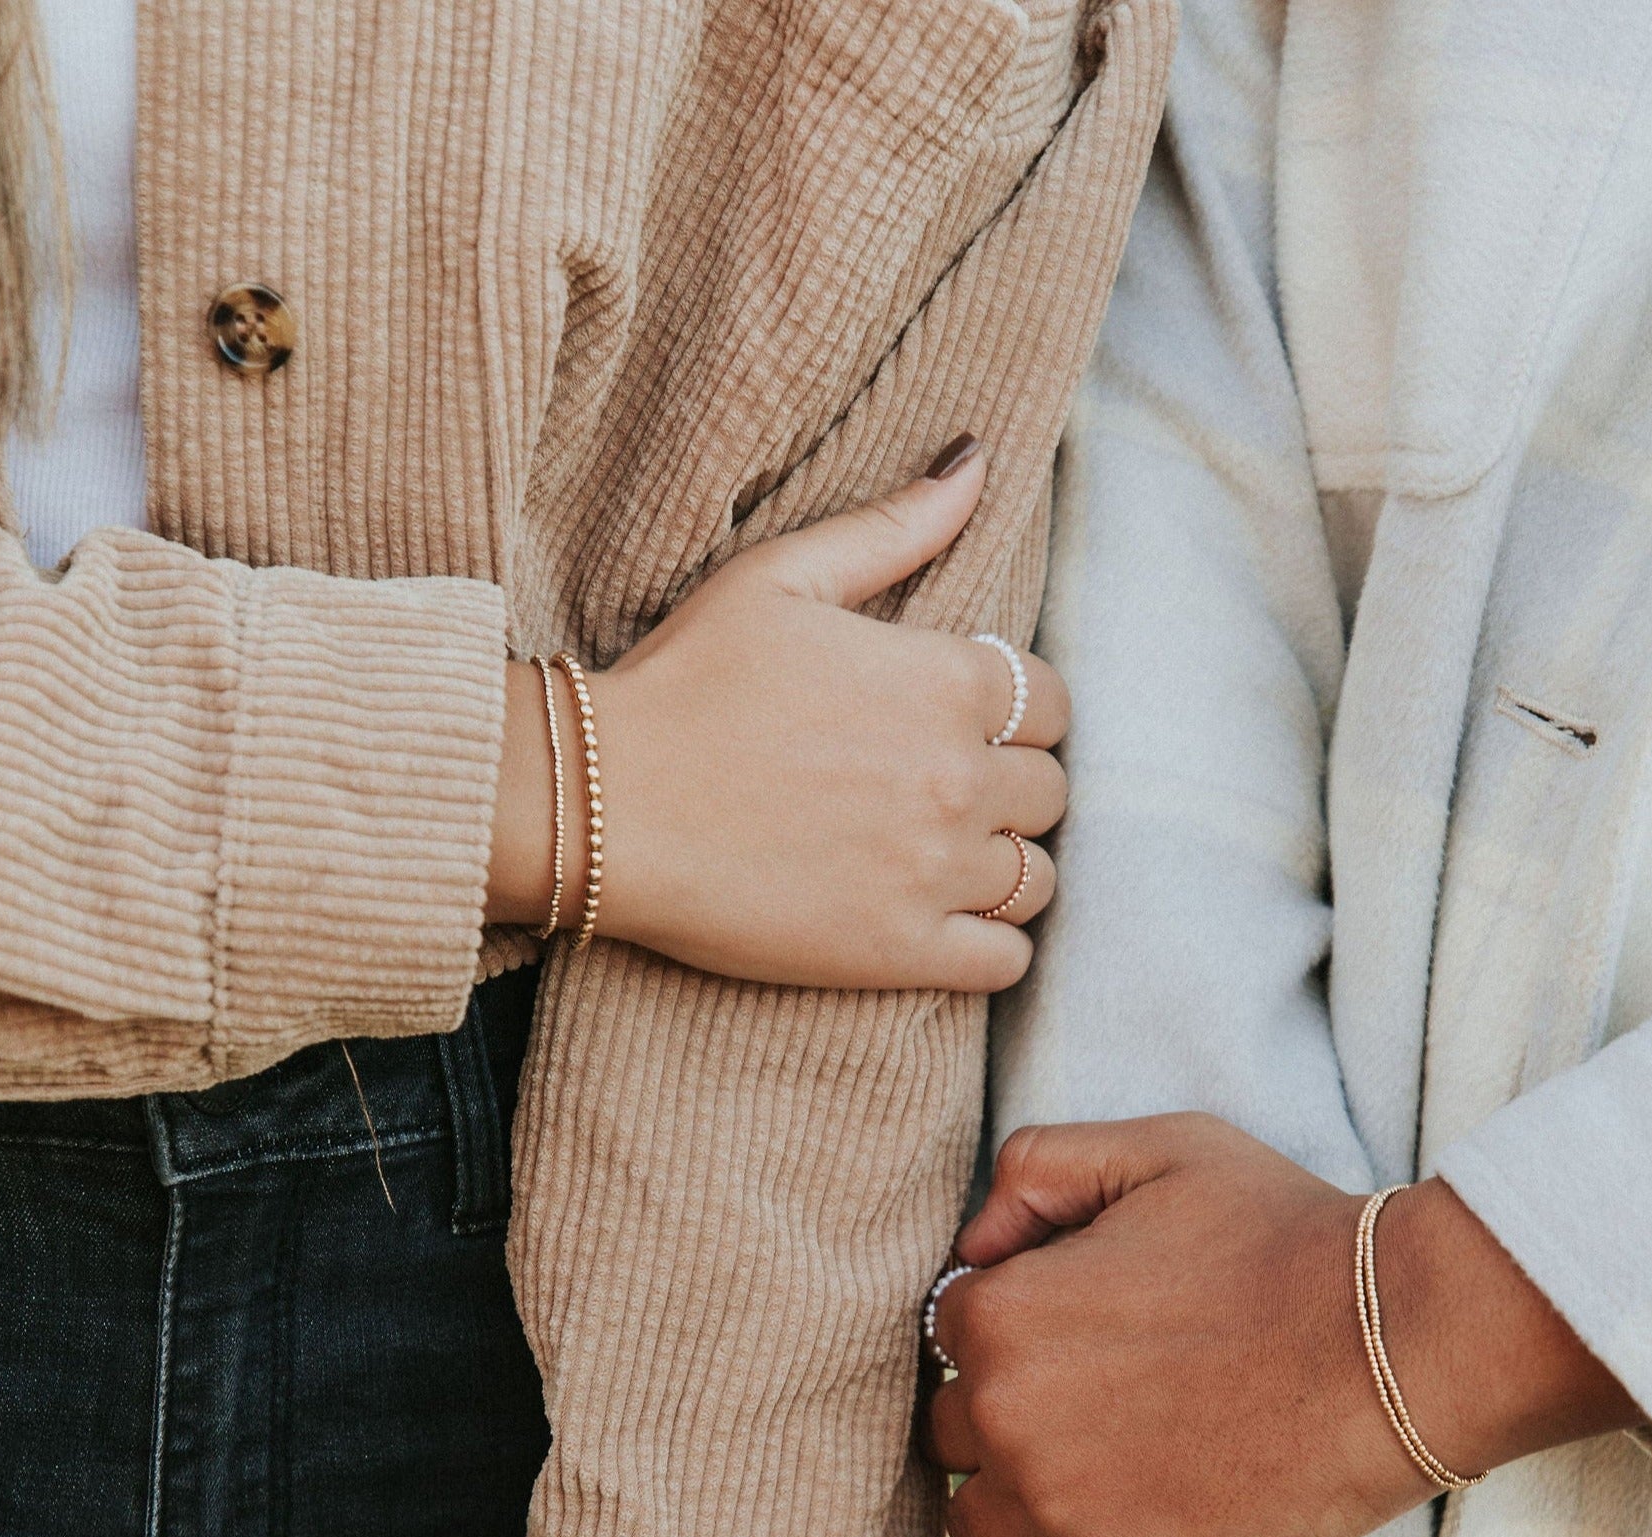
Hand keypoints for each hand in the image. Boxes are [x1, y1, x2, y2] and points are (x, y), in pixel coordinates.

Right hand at [487, 436, 1069, 990]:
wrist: (599, 803)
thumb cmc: (681, 681)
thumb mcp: (781, 577)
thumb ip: (894, 527)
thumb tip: (977, 460)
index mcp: (944, 681)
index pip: (1052, 704)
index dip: (1015, 715)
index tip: (966, 728)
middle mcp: (958, 777)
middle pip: (1049, 791)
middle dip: (1010, 788)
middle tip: (943, 794)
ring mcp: (934, 871)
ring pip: (1037, 878)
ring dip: (1006, 867)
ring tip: (945, 860)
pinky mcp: (900, 950)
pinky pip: (1005, 961)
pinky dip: (993, 946)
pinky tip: (947, 925)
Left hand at [929, 1113, 1640, 1536]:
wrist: (1400, 1343)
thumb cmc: (1282, 1232)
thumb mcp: (1156, 1149)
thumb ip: (1038, 1167)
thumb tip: (971, 1246)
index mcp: (999, 1309)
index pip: (949, 1335)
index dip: (1006, 1331)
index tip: (1068, 1337)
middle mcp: (1005, 1412)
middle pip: (952, 1432)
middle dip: (1003, 1419)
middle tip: (1084, 1410)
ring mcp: (1055, 1505)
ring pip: (973, 1524)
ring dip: (1014, 1510)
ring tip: (1085, 1486)